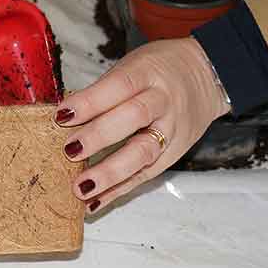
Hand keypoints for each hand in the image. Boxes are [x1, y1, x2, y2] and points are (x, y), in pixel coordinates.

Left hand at [54, 38, 231, 214]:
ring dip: (110, 173)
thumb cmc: (158, 71)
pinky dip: (118, 190)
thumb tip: (64, 117)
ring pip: (143, 152)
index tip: (62, 115)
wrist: (205, 76)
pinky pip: (145, 175)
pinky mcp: (173, 153)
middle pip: (134, 117)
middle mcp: (163, 101)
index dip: (90, 101)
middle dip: (100, 136)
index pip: (119, 85)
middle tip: (70, 150)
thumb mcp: (133, 66)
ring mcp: (171, 130)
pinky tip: (95, 201)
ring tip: (82, 187)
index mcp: (148, 73)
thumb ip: (103, 91)